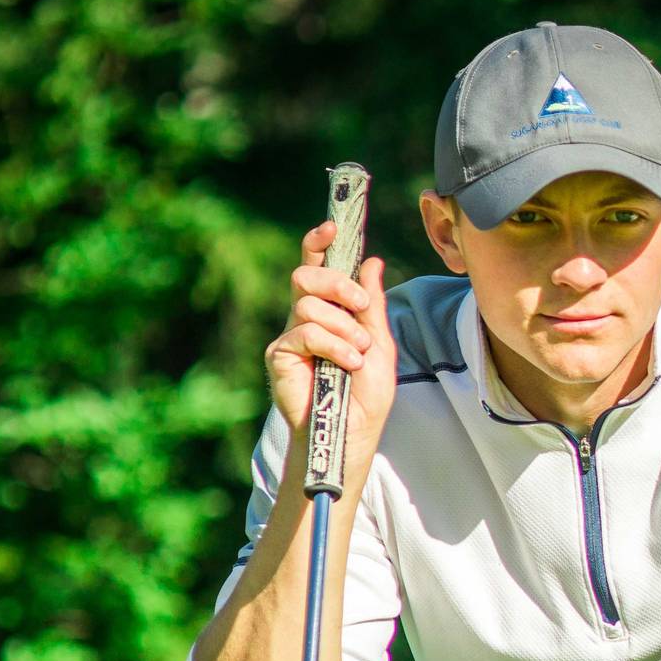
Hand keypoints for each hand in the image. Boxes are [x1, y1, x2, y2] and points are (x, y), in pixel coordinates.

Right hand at [264, 222, 397, 457]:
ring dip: (342, 326)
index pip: (317, 267)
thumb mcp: (380, 345)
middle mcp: (306, 318)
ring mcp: (291, 335)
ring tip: (357, 354)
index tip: (332, 227)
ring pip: (308, 304)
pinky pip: (304, 332)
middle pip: (307, 276)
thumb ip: (373, 305)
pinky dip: (332, 345)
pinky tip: (346, 364)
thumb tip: (373, 260)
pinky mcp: (279, 355)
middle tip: (360, 307)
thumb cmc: (366, 394)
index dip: (319, 244)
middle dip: (338, 284)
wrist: (353, 433)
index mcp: (330, 311)